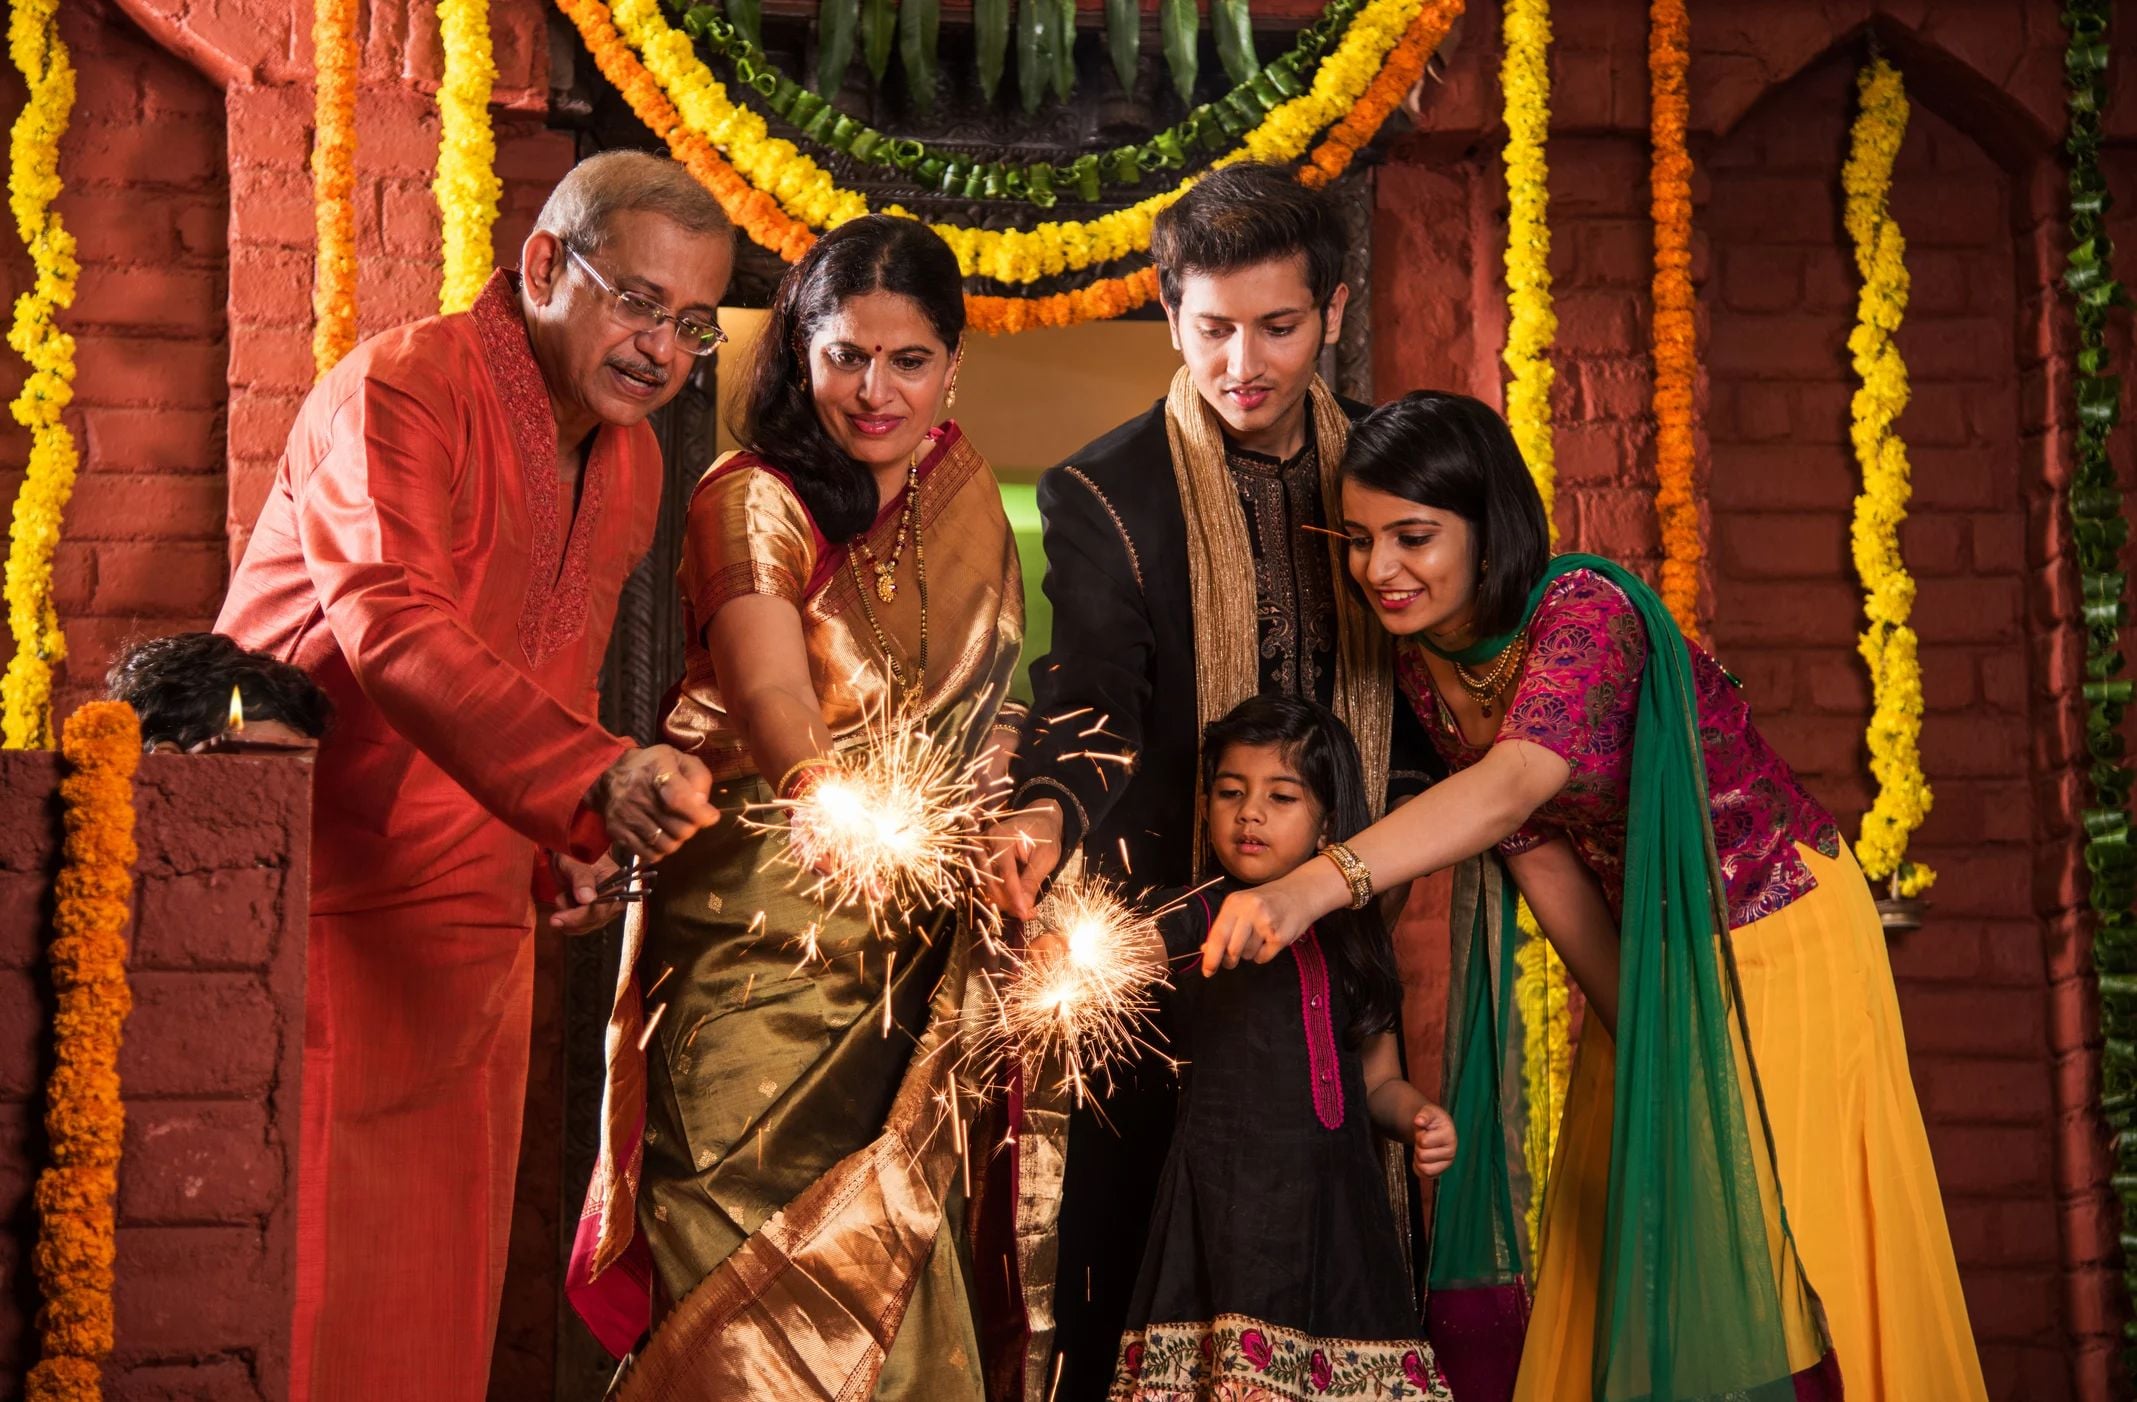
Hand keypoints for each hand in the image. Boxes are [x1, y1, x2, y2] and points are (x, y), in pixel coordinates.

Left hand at [549, 852, 622, 933]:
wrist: (571, 854)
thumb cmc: (575, 854)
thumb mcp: (576, 863)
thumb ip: (582, 879)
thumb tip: (587, 900)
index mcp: (616, 886)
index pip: (600, 910)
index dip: (578, 917)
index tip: (556, 919)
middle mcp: (614, 901)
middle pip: (593, 921)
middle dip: (570, 916)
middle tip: (557, 899)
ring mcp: (604, 910)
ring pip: (584, 927)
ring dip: (567, 915)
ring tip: (563, 894)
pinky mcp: (594, 915)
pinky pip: (579, 926)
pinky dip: (567, 918)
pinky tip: (565, 901)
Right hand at [589, 745, 718, 860]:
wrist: (611, 776)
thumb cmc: (653, 767)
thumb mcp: (679, 760)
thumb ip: (698, 778)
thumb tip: (702, 805)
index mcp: (656, 770)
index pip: (678, 799)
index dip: (699, 813)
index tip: (710, 817)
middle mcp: (638, 794)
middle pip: (679, 828)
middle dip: (692, 827)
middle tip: (690, 820)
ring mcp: (626, 815)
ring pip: (667, 845)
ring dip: (677, 840)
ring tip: (675, 828)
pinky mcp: (617, 831)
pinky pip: (649, 854)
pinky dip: (661, 850)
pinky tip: (661, 837)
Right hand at [979, 800, 1062, 919]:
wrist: (1039, 819)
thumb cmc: (1044, 836)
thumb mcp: (1046, 857)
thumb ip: (1033, 881)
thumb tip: (1023, 909)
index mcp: (1003, 837)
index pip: (1006, 873)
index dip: (1014, 896)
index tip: (1024, 914)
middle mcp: (985, 842)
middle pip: (990, 881)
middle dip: (1007, 902)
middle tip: (1026, 914)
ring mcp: (979, 850)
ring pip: (985, 884)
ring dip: (1002, 900)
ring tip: (1022, 907)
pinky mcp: (979, 858)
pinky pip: (984, 881)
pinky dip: (997, 894)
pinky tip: (1013, 899)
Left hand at [1200, 871, 1325, 975]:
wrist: (1301, 892)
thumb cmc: (1267, 901)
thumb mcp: (1242, 906)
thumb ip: (1224, 926)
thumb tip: (1206, 949)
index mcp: (1235, 903)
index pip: (1218, 935)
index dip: (1211, 956)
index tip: (1207, 971)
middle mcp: (1249, 911)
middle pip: (1232, 950)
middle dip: (1230, 960)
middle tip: (1233, 958)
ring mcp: (1266, 923)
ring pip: (1247, 955)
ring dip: (1250, 953)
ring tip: (1260, 936)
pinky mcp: (1280, 936)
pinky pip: (1263, 958)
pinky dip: (1263, 954)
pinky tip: (1270, 939)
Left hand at [1411, 1103, 1456, 1178]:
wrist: (1433, 1128)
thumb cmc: (1431, 1120)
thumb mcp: (1428, 1112)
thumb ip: (1424, 1114)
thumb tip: (1419, 1120)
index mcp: (1449, 1135)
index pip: (1424, 1142)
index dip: (1419, 1136)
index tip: (1425, 1131)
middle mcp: (1452, 1151)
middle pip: (1423, 1156)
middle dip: (1418, 1147)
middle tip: (1423, 1140)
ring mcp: (1447, 1163)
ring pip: (1425, 1168)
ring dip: (1418, 1158)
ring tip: (1424, 1148)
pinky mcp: (1441, 1171)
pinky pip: (1425, 1175)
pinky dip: (1418, 1167)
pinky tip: (1422, 1158)